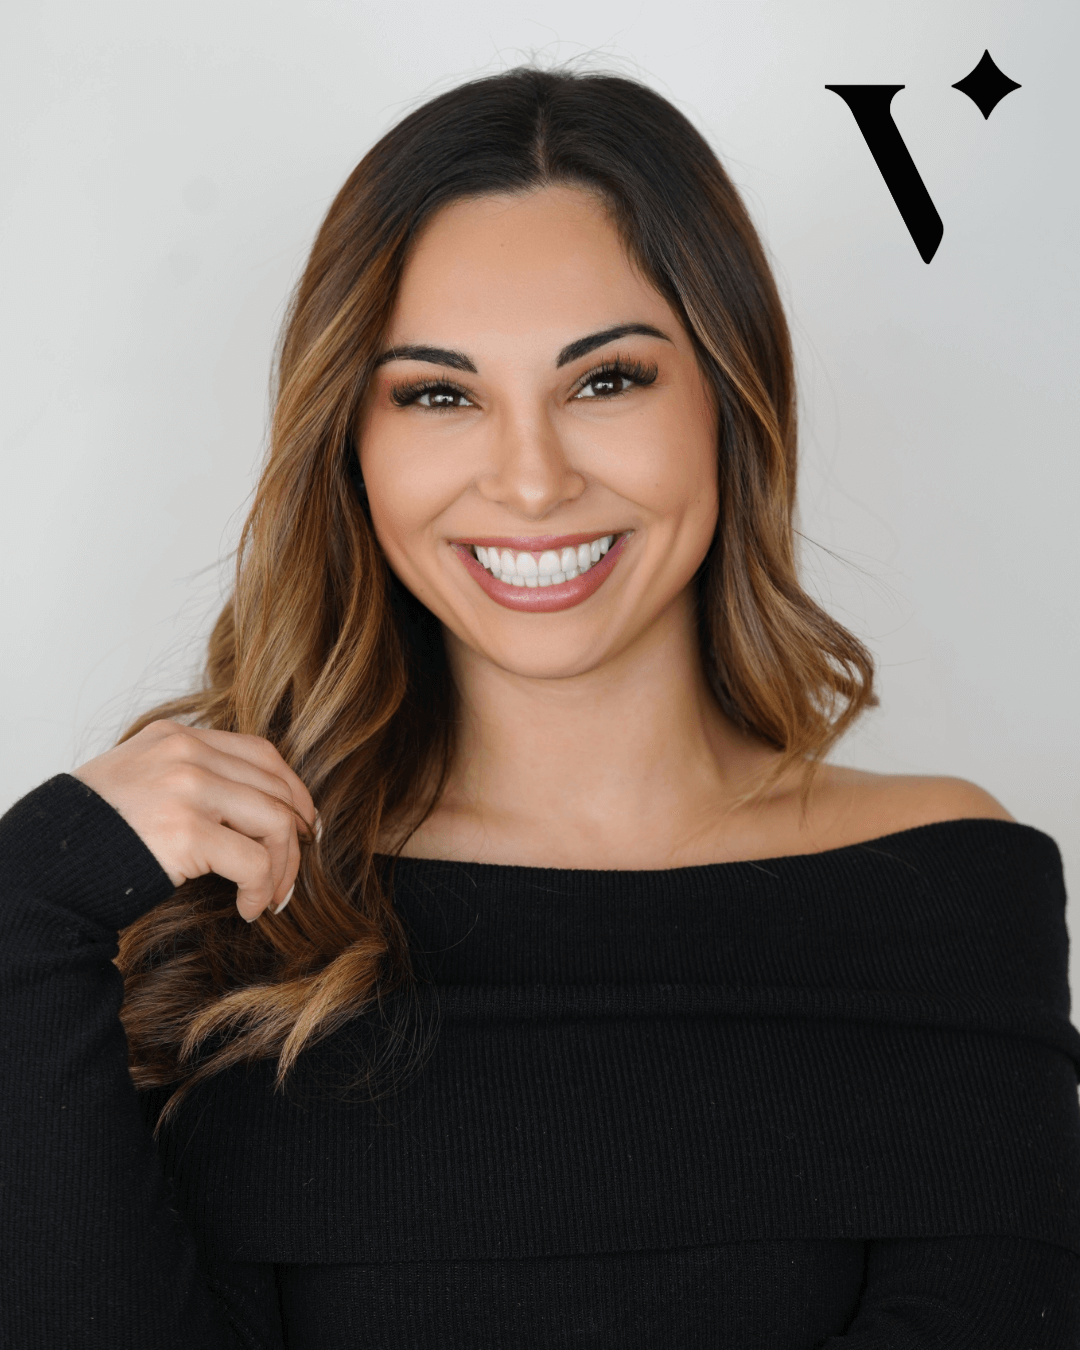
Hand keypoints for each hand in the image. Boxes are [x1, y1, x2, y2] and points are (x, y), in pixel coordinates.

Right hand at [71, 720, 316, 921]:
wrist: (45, 866)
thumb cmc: (94, 836)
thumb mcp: (141, 781)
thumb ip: (189, 777)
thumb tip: (253, 806)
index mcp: (177, 737)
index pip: (261, 753)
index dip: (292, 790)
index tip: (304, 823)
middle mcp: (185, 754)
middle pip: (275, 788)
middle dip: (295, 835)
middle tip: (290, 872)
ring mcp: (187, 789)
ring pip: (275, 823)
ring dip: (283, 867)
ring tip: (271, 896)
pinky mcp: (187, 832)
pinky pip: (254, 862)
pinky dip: (261, 889)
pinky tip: (247, 908)